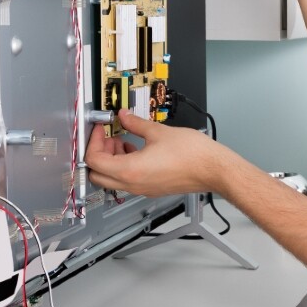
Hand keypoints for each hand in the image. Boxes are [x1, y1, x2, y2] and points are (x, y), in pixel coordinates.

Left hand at [84, 111, 238, 196]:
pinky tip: (137, 150)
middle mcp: (133, 184)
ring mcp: (142, 189)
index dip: (93, 141)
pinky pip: (128, 181)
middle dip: (99, 154)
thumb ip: (135, 123)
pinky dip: (124, 166)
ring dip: (111, 160)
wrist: (213, 169)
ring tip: (123, 141)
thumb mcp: (159, 131)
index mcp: (130, 170)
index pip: (95, 160)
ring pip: (112, 180)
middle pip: (97, 175)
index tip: (100, 129)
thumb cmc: (193, 155)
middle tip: (108, 136)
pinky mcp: (152, 188)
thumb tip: (124, 117)